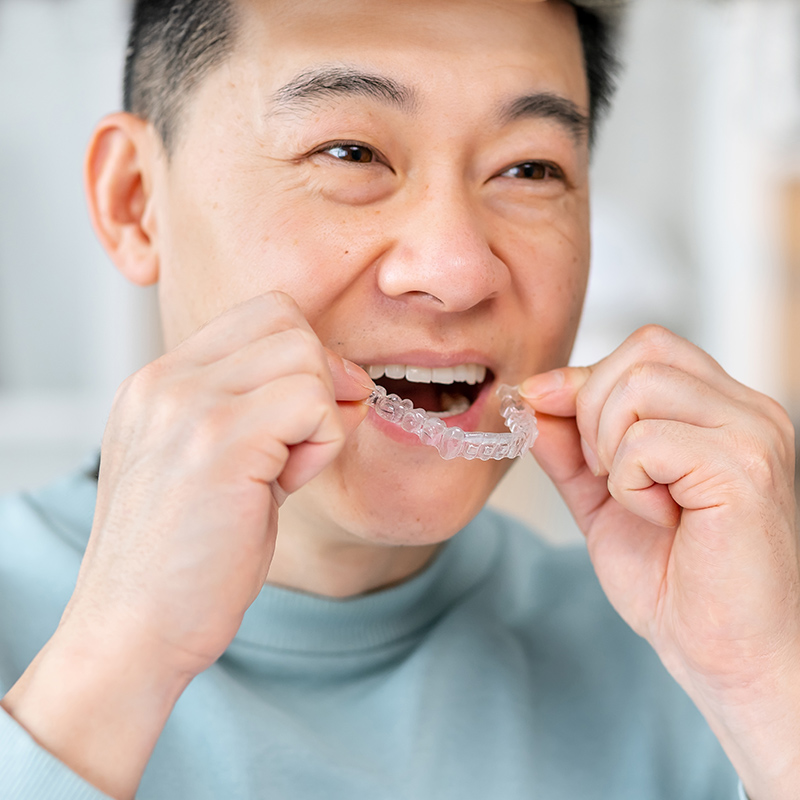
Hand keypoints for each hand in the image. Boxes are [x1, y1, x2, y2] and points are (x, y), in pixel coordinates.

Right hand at [1, 291, 371, 798]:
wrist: (132, 632)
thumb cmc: (183, 558)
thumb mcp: (211, 464)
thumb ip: (263, 411)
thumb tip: (347, 379)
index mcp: (160, 382)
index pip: (260, 314)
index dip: (302, 358)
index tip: (300, 419)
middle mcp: (166, 381)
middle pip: (288, 321)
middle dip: (320, 377)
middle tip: (301, 444)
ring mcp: (188, 406)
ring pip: (307, 354)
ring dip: (321, 415)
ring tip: (287, 471)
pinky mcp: (221, 442)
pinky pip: (314, 402)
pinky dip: (324, 443)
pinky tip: (288, 486)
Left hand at [521, 325, 799, 798]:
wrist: (726, 657)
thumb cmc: (677, 583)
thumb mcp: (604, 498)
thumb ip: (570, 446)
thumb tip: (530, 396)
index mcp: (722, 410)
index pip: (647, 348)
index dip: (584, 378)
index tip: (542, 410)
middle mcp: (748, 411)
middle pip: (643, 351)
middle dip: (592, 408)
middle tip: (605, 474)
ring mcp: (752, 436)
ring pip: (641, 385)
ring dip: (608, 446)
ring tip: (635, 498)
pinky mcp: (744, 470)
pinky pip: (646, 441)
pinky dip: (628, 482)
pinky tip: (658, 518)